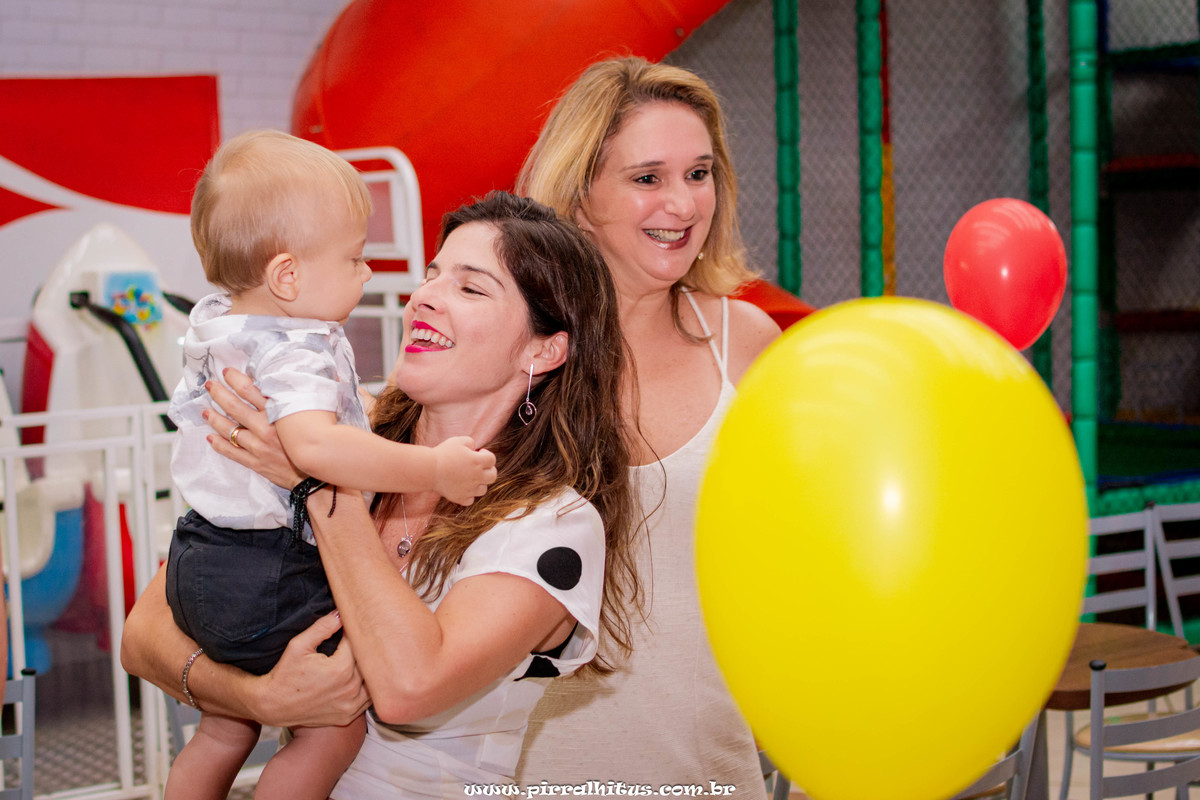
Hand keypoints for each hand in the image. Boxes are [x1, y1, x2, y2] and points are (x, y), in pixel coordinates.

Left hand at [204, 368, 305, 489]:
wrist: (316, 476)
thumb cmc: (317, 442)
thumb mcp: (313, 416)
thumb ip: (301, 399)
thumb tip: (301, 381)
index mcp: (278, 414)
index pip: (251, 391)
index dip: (236, 379)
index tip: (227, 372)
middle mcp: (265, 428)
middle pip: (235, 407)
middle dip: (219, 394)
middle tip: (210, 385)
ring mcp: (258, 447)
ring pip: (229, 430)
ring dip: (214, 419)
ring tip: (205, 410)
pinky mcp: (255, 462)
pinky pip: (232, 452)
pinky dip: (219, 445)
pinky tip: (210, 438)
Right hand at [252, 612, 369, 728]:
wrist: (273, 706)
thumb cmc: (284, 675)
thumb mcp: (299, 645)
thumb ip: (322, 627)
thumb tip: (341, 613)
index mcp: (341, 669)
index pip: (359, 643)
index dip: (355, 633)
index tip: (350, 628)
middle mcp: (350, 688)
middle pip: (371, 662)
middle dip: (365, 650)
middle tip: (358, 641)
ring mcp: (350, 704)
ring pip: (374, 682)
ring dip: (370, 670)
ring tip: (360, 659)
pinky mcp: (348, 715)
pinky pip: (368, 700)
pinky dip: (367, 689)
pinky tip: (360, 679)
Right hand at [432, 436, 496, 505]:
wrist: (428, 469)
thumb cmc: (443, 453)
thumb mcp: (458, 441)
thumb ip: (471, 442)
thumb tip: (475, 449)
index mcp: (478, 461)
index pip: (492, 459)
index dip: (487, 454)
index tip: (479, 453)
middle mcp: (477, 476)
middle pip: (493, 476)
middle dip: (489, 470)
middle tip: (480, 467)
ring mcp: (469, 489)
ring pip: (483, 490)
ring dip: (479, 483)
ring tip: (470, 478)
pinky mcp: (460, 498)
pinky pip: (470, 500)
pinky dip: (468, 495)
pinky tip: (463, 488)